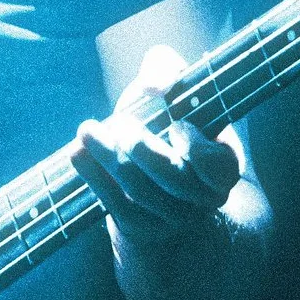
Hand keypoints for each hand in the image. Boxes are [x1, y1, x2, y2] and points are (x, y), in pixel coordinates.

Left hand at [72, 50, 256, 299]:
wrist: (165, 185)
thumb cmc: (172, 127)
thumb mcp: (177, 95)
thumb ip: (169, 72)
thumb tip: (157, 80)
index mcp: (222, 168)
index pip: (218, 167)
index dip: (196, 149)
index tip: (177, 124)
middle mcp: (200, 199)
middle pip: (169, 178)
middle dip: (140, 148)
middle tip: (121, 123)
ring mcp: (169, 218)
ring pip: (137, 190)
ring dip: (107, 157)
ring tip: (87, 131)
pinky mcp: (138, 227)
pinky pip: (113, 204)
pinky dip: (92, 176)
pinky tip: (76, 153)